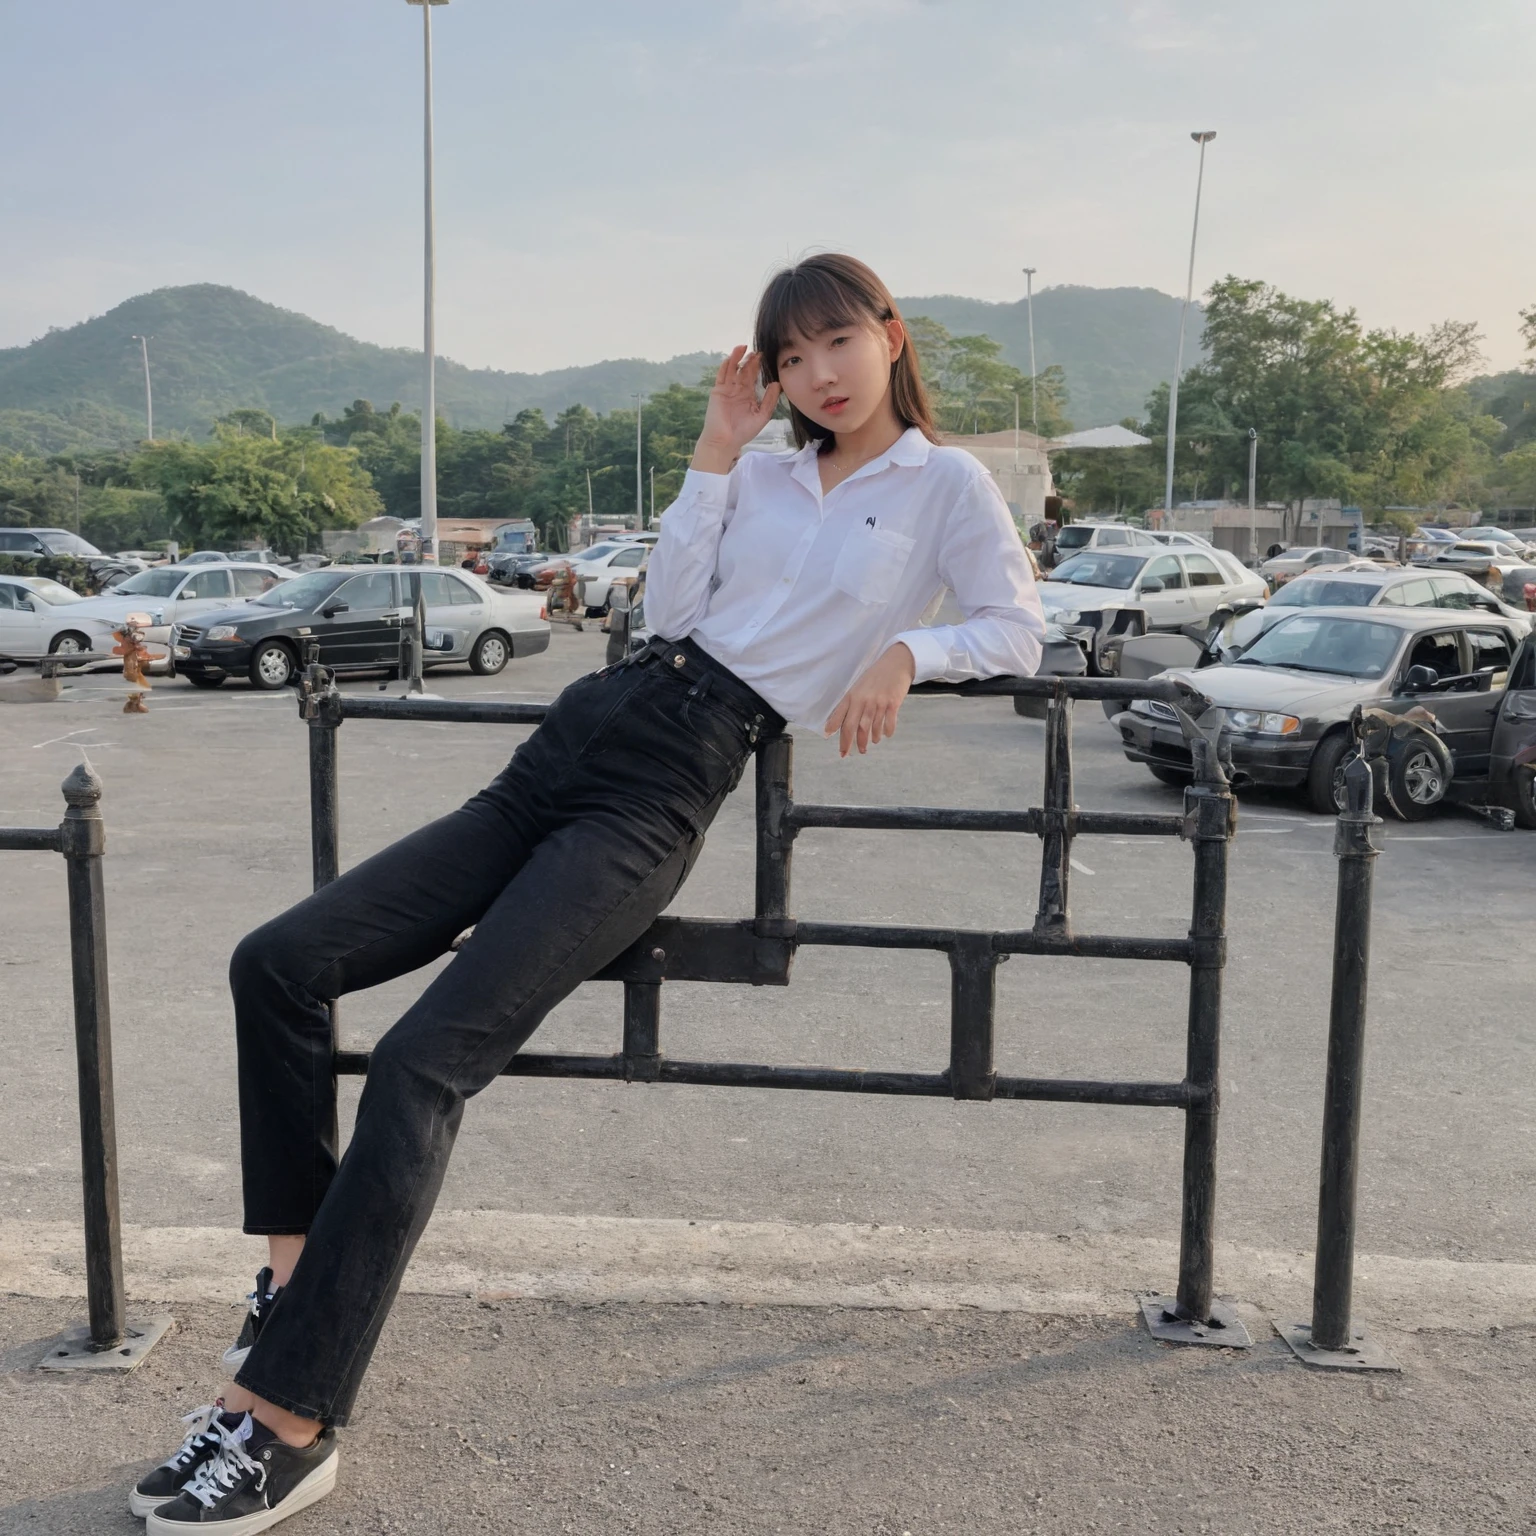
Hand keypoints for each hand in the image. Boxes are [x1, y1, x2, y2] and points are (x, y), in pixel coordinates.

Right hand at [691, 346, 781, 472]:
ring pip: (732, 369)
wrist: (725, 442)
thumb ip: (769, 400)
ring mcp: (727, 389)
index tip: (765, 356)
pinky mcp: (718, 391)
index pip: (753, 376)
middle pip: (744, 370)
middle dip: (750, 360)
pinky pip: (721, 376)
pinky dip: (726, 366)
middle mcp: (737, 389)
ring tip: (743, 347)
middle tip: (757, 351)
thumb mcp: (762, 415)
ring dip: (737, 358)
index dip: (758, 366)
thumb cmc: (743, 432)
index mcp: (748, 394)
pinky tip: (731, 358)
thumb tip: (777, 383)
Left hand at [824, 643, 915, 757]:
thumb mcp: (859, 686)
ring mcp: (878, 702)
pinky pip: (888, 724)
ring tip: (870, 744)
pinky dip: (886, 732)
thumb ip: (851, 703)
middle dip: (848, 743)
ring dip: (870, 739)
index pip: (840, 715)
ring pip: (871, 728)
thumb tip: (843, 721)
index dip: (833, 728)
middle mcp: (864, 700)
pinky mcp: (893, 704)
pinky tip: (885, 735)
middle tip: (846, 754)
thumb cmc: (876, 676)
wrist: (896, 663)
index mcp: (853, 695)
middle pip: (853, 726)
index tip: (828, 737)